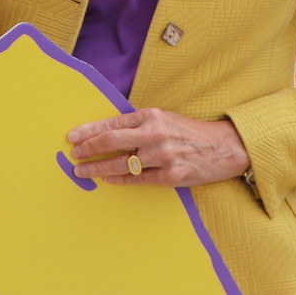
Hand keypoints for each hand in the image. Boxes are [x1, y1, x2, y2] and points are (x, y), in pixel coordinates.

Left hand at [66, 107, 249, 187]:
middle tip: (74, 154)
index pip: (112, 123)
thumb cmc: (188, 131)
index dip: (90, 131)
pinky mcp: (171, 176)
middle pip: (112, 142)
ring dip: (98, 168)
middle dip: (88, 149)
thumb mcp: (163, 118)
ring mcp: (162, 156)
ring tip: (83, 171)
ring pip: (121, 164)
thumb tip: (106, 132)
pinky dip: (120, 180)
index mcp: (151, 116)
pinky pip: (138, 179)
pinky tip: (107, 180)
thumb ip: (138, 123)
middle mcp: (155, 134)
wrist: (222, 147)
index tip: (73, 137)